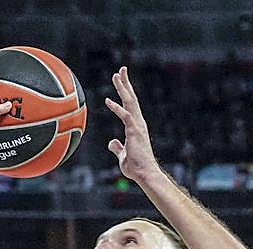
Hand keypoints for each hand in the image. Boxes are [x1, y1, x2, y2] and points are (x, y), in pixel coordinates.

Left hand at [105, 66, 159, 183]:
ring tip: (116, 75)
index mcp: (136, 126)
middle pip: (131, 99)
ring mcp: (137, 126)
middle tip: (121, 70)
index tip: (121, 80)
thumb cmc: (136, 167)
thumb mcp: (123, 155)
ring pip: (130, 102)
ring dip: (123, 88)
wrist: (145, 174)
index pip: (130, 105)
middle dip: (126, 84)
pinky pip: (125, 116)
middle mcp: (138, 123)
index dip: (126, 92)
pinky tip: (108, 101)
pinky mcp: (134, 132)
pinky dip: (116, 108)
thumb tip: (112, 142)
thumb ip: (117, 147)